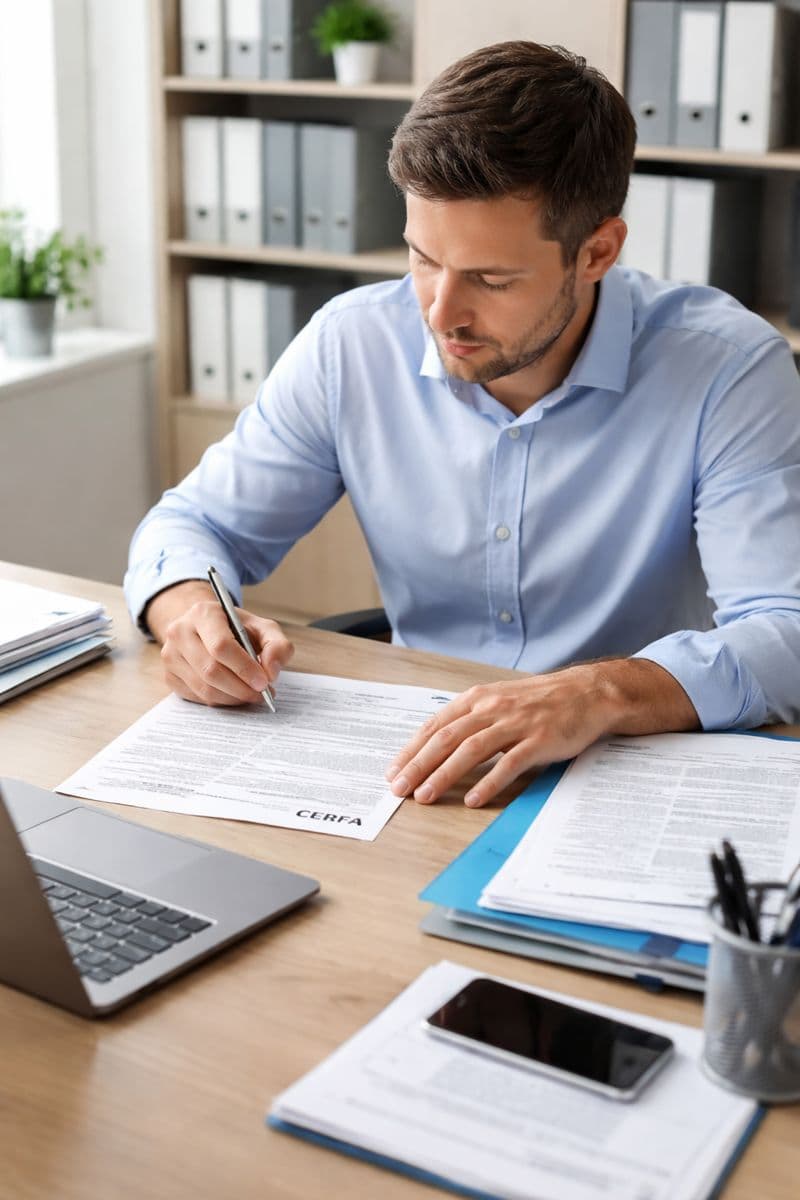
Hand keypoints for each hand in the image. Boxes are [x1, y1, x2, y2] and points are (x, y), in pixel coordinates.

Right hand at [145, 580, 293, 705]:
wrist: (206, 629)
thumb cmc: (237, 629)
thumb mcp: (263, 628)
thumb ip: (277, 646)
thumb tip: (271, 671)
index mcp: (203, 613)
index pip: (221, 646)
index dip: (244, 668)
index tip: (263, 683)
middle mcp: (180, 631)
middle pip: (210, 670)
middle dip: (240, 688)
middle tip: (261, 694)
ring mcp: (170, 655)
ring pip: (203, 688)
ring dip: (232, 698)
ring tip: (251, 695)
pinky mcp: (169, 675)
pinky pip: (197, 697)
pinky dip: (220, 701)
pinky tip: (233, 694)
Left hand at [386, 660, 697, 807]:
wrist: (588, 693)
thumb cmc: (540, 701)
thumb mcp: (498, 700)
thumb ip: (470, 719)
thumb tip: (436, 745)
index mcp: (478, 699)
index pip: (436, 726)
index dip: (411, 750)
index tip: (393, 771)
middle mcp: (493, 707)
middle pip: (446, 738)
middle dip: (418, 765)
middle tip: (398, 789)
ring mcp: (517, 723)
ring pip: (471, 750)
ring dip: (444, 774)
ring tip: (425, 796)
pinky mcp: (540, 740)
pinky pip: (510, 763)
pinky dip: (489, 781)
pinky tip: (473, 798)